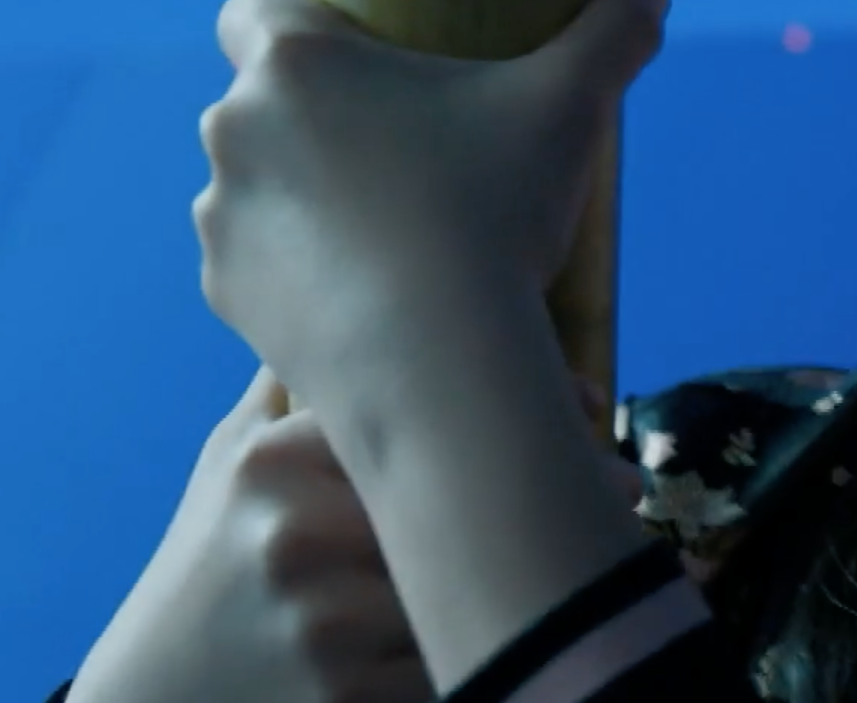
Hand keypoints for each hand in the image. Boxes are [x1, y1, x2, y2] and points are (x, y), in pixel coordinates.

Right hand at [66, 368, 644, 702]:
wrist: (153, 693)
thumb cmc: (211, 562)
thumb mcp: (230, 464)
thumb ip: (295, 385)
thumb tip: (353, 273)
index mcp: (277, 461)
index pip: (428, 411)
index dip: (525, 406)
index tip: (592, 407)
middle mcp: (293, 532)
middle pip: (469, 501)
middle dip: (562, 493)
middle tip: (625, 486)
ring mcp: (318, 620)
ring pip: (476, 585)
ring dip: (546, 574)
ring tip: (594, 558)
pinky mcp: (341, 695)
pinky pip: (456, 663)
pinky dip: (501, 646)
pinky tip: (532, 631)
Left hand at [191, 0, 668, 403]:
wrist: (438, 367)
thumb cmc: (495, 214)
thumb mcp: (573, 106)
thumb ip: (614, 34)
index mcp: (295, 64)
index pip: (252, 9)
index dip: (303, 23)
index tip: (366, 56)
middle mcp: (235, 129)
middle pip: (267, 102)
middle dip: (323, 120)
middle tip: (413, 152)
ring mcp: (220, 217)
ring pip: (262, 184)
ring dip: (307, 196)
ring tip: (396, 230)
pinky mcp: (225, 293)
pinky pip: (258, 263)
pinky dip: (300, 270)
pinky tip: (369, 291)